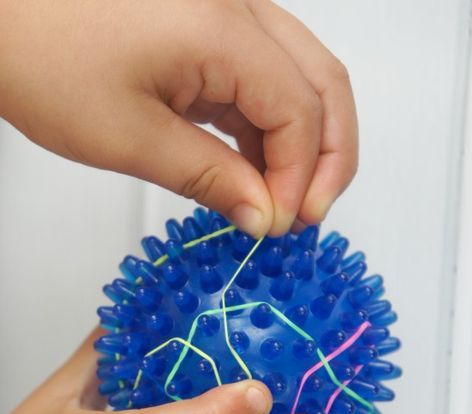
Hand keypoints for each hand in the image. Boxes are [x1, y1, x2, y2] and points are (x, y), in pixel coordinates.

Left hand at [0, 0, 357, 235]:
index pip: (299, 111)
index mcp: (221, 29)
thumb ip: (208, 178)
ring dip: (303, 145)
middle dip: (330, 157)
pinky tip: (255, 171)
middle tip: (310, 215)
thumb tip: (262, 216)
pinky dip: (268, 131)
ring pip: (300, 81)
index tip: (278, 225)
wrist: (0, 13)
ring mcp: (227, 16)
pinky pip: (263, 81)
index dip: (300, 177)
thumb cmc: (41, 56)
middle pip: (323, 84)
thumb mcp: (129, 137)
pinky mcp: (209, 32)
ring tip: (284, 203)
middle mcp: (238, 9)